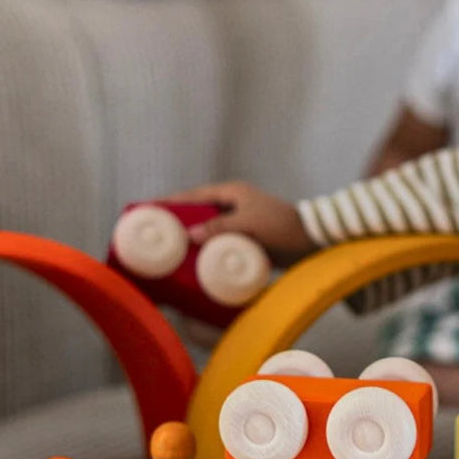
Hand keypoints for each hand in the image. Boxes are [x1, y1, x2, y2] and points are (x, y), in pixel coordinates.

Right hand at [166, 180, 315, 266]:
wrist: (311, 242)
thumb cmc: (282, 226)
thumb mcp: (250, 224)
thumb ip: (220, 227)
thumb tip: (189, 234)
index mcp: (232, 193)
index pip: (193, 195)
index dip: (170, 202)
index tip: (147, 208)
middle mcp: (233, 205)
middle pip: (197, 213)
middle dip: (176, 223)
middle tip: (152, 235)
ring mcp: (238, 223)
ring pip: (206, 230)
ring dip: (191, 240)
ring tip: (167, 253)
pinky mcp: (244, 240)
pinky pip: (218, 244)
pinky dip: (206, 252)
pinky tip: (193, 265)